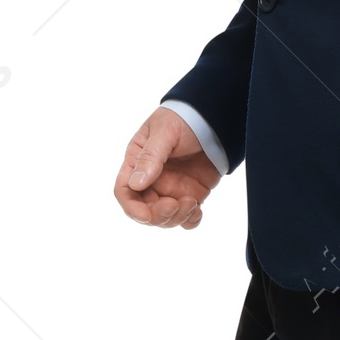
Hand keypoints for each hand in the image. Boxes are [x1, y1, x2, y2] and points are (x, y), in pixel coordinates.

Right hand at [114, 108, 221, 230]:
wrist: (215, 119)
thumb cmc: (184, 119)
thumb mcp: (164, 132)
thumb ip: (151, 157)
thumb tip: (136, 184)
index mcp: (137, 163)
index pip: (124, 191)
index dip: (132, 208)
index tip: (146, 215)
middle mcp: (151, 180)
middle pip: (145, 210)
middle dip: (158, 215)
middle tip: (176, 204)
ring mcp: (171, 188)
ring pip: (165, 218)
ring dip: (176, 218)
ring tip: (192, 202)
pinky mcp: (190, 193)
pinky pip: (186, 217)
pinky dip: (190, 220)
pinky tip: (197, 210)